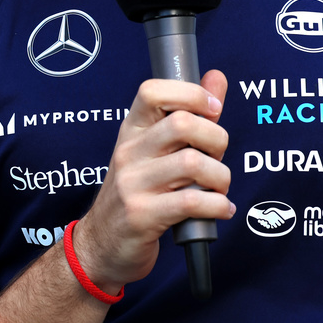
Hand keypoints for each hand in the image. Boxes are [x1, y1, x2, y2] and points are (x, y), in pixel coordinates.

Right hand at [70, 72, 232, 292]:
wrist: (102, 244)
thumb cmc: (137, 192)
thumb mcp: (154, 150)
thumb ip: (189, 113)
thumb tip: (216, 78)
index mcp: (132, 130)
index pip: (152, 91)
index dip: (190, 93)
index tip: (213, 110)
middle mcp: (129, 152)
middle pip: (182, 124)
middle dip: (216, 139)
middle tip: (216, 157)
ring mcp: (133, 184)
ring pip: (192, 163)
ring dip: (221, 177)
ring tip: (218, 188)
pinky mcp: (142, 216)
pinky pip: (192, 202)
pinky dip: (218, 206)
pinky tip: (220, 209)